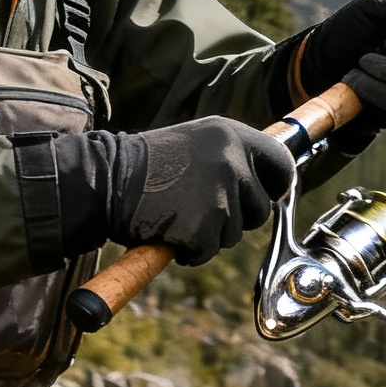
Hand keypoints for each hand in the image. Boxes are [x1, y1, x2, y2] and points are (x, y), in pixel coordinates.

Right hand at [63, 117, 292, 266]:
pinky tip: (168, 230)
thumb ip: (228, 157)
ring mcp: (220, 195)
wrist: (105, 182)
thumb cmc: (146, 167)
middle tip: (200, 208)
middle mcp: (232, 161)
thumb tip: (263, 180)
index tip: (267, 194)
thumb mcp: (194, 144)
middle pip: (260, 208)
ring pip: (234, 234)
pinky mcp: (204, 227)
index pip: (280, 163)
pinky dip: (189, 251)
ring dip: (210, 234)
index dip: (275, 184)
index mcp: (231, 135)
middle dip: (237, 217)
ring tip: (177, 214)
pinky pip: (208, 251)